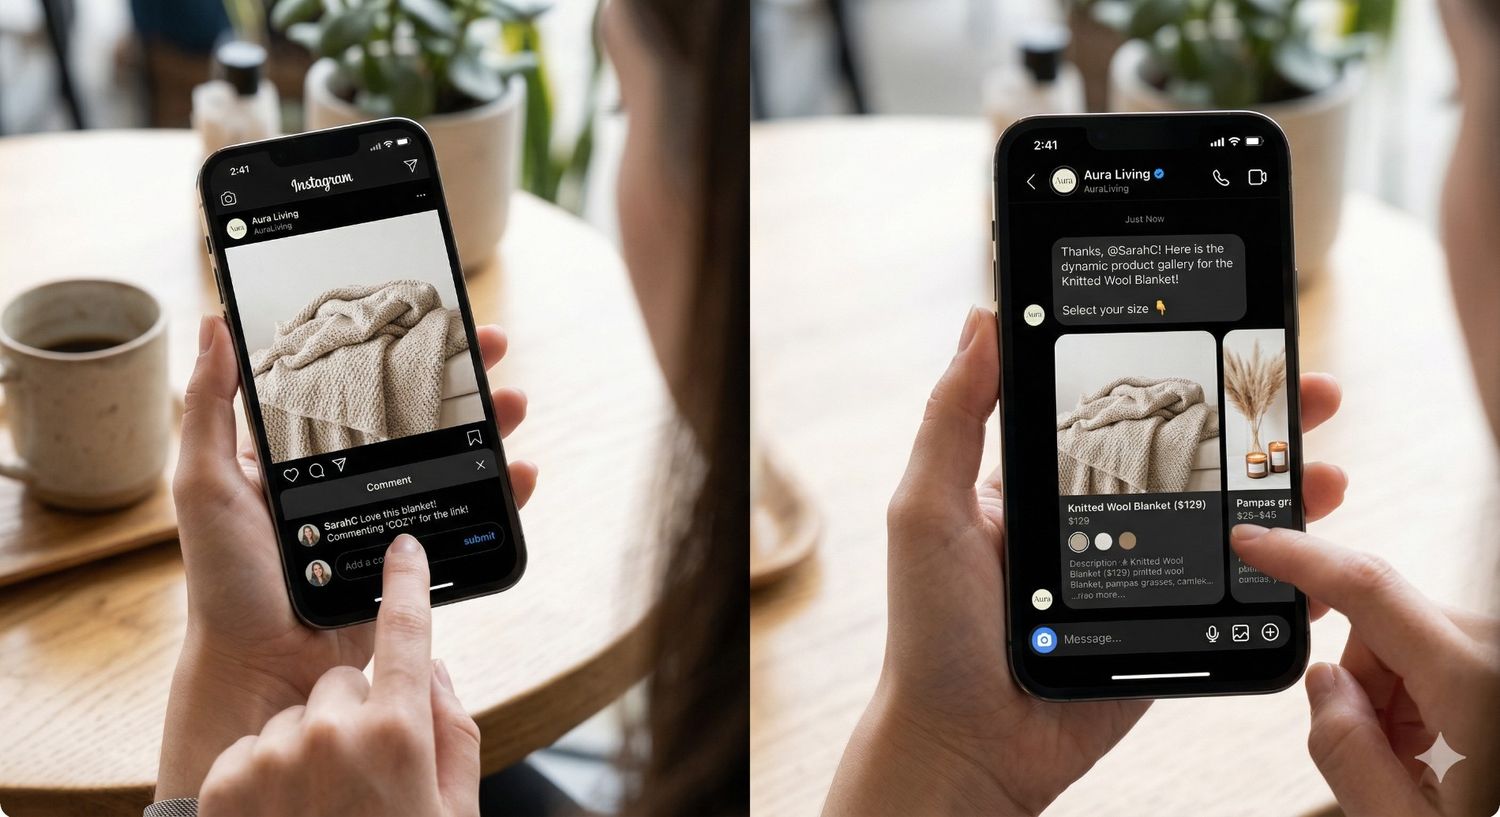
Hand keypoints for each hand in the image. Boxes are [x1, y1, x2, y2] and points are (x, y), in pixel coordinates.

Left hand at [157, 316, 536, 798]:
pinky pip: (471, 517)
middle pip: (419, 415)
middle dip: (461, 378)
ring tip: (512, 404)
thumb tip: (215, 324)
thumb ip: (209, 407)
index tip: (430, 317)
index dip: (396, 350)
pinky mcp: (420, 557)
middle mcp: (352, 478)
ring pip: (453, 458)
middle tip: (491, 347)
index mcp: (303, 452)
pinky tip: (519, 473)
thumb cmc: (226, 582)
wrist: (266, 668)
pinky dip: (503, 493)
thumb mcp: (205, 484)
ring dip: (490, 427)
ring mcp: (390, 516)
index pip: (359, 385)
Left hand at [198, 535, 480, 816]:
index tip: (403, 548)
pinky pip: (255, 750)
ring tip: (316, 808)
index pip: (408, 633)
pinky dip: (263, 775)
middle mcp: (337, 730)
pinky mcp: (228, 776)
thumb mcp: (451, 810)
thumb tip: (432, 671)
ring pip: (296, 717)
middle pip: (345, 684)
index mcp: (401, 732)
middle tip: (358, 777)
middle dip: (351, 715)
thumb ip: (454, 731)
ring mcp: (278, 752)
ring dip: (303, 749)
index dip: (406, 583)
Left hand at [824, 306, 1348, 815]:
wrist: (966, 745)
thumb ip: (954, 417)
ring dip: (1281, 494)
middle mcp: (1096, 521)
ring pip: (1225, 520)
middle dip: (1255, 426)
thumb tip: (983, 318)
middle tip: (1312, 395)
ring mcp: (1136, 575)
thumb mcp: (928, 509)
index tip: (1231, 343)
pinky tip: (1314, 555)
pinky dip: (1282, 574)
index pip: (1123, 413)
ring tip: (1325, 473)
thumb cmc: (933, 628)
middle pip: (1191, 459)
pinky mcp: (1163, 630)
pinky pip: (1233, 594)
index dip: (1180, 378)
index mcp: (1043, 483)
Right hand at [1232, 526, 1499, 816]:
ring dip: (1386, 698)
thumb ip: (1348, 752)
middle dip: (1356, 685)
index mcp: (1475, 683)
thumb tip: (1323, 682)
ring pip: (1397, 643)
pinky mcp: (1492, 657)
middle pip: (1377, 628)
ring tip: (1417, 762)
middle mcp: (1493, 649)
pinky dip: (1412, 700)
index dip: (1301, 559)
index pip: (1370, 589)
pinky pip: (1425, 657)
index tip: (1252, 541)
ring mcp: (1495, 650)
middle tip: (1384, 756)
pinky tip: (1437, 748)